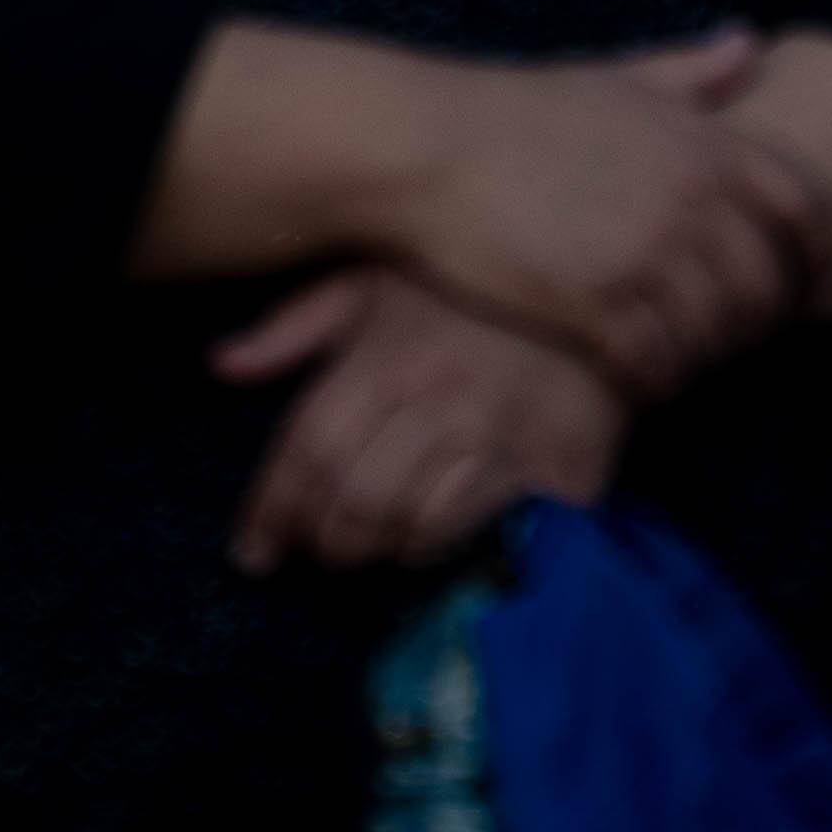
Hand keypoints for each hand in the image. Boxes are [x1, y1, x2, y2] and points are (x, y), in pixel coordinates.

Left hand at [214, 268, 626, 574]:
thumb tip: (220, 365)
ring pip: (405, 517)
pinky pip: (471, 520)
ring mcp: (498, 427)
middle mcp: (437, 391)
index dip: (271, 509)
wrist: (611, 283)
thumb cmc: (480, 287)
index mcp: (387, 350)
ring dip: (375, 546)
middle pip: (352, 495)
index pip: (309, 447)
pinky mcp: (552, 458)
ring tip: (370, 545)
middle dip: (324, 538)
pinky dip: (432, 541)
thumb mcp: (383, 279)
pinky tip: (425, 536)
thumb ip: (301, 324)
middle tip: (321, 549)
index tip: (253, 552)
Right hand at [390, 27, 825, 393]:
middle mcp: (692, 198)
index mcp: (707, 143)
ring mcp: (646, 253)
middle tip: (731, 336)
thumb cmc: (517, 110)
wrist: (426, 146)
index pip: (807, 211)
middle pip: (766, 286)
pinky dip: (657, 377)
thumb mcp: (617, 76)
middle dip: (756, 319)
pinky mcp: (595, 303)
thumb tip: (750, 43)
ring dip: (703, 353)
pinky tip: (641, 378)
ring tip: (683, 358)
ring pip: (714, 332)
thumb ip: (691, 70)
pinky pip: (657, 361)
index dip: (820, 255)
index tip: (812, 282)